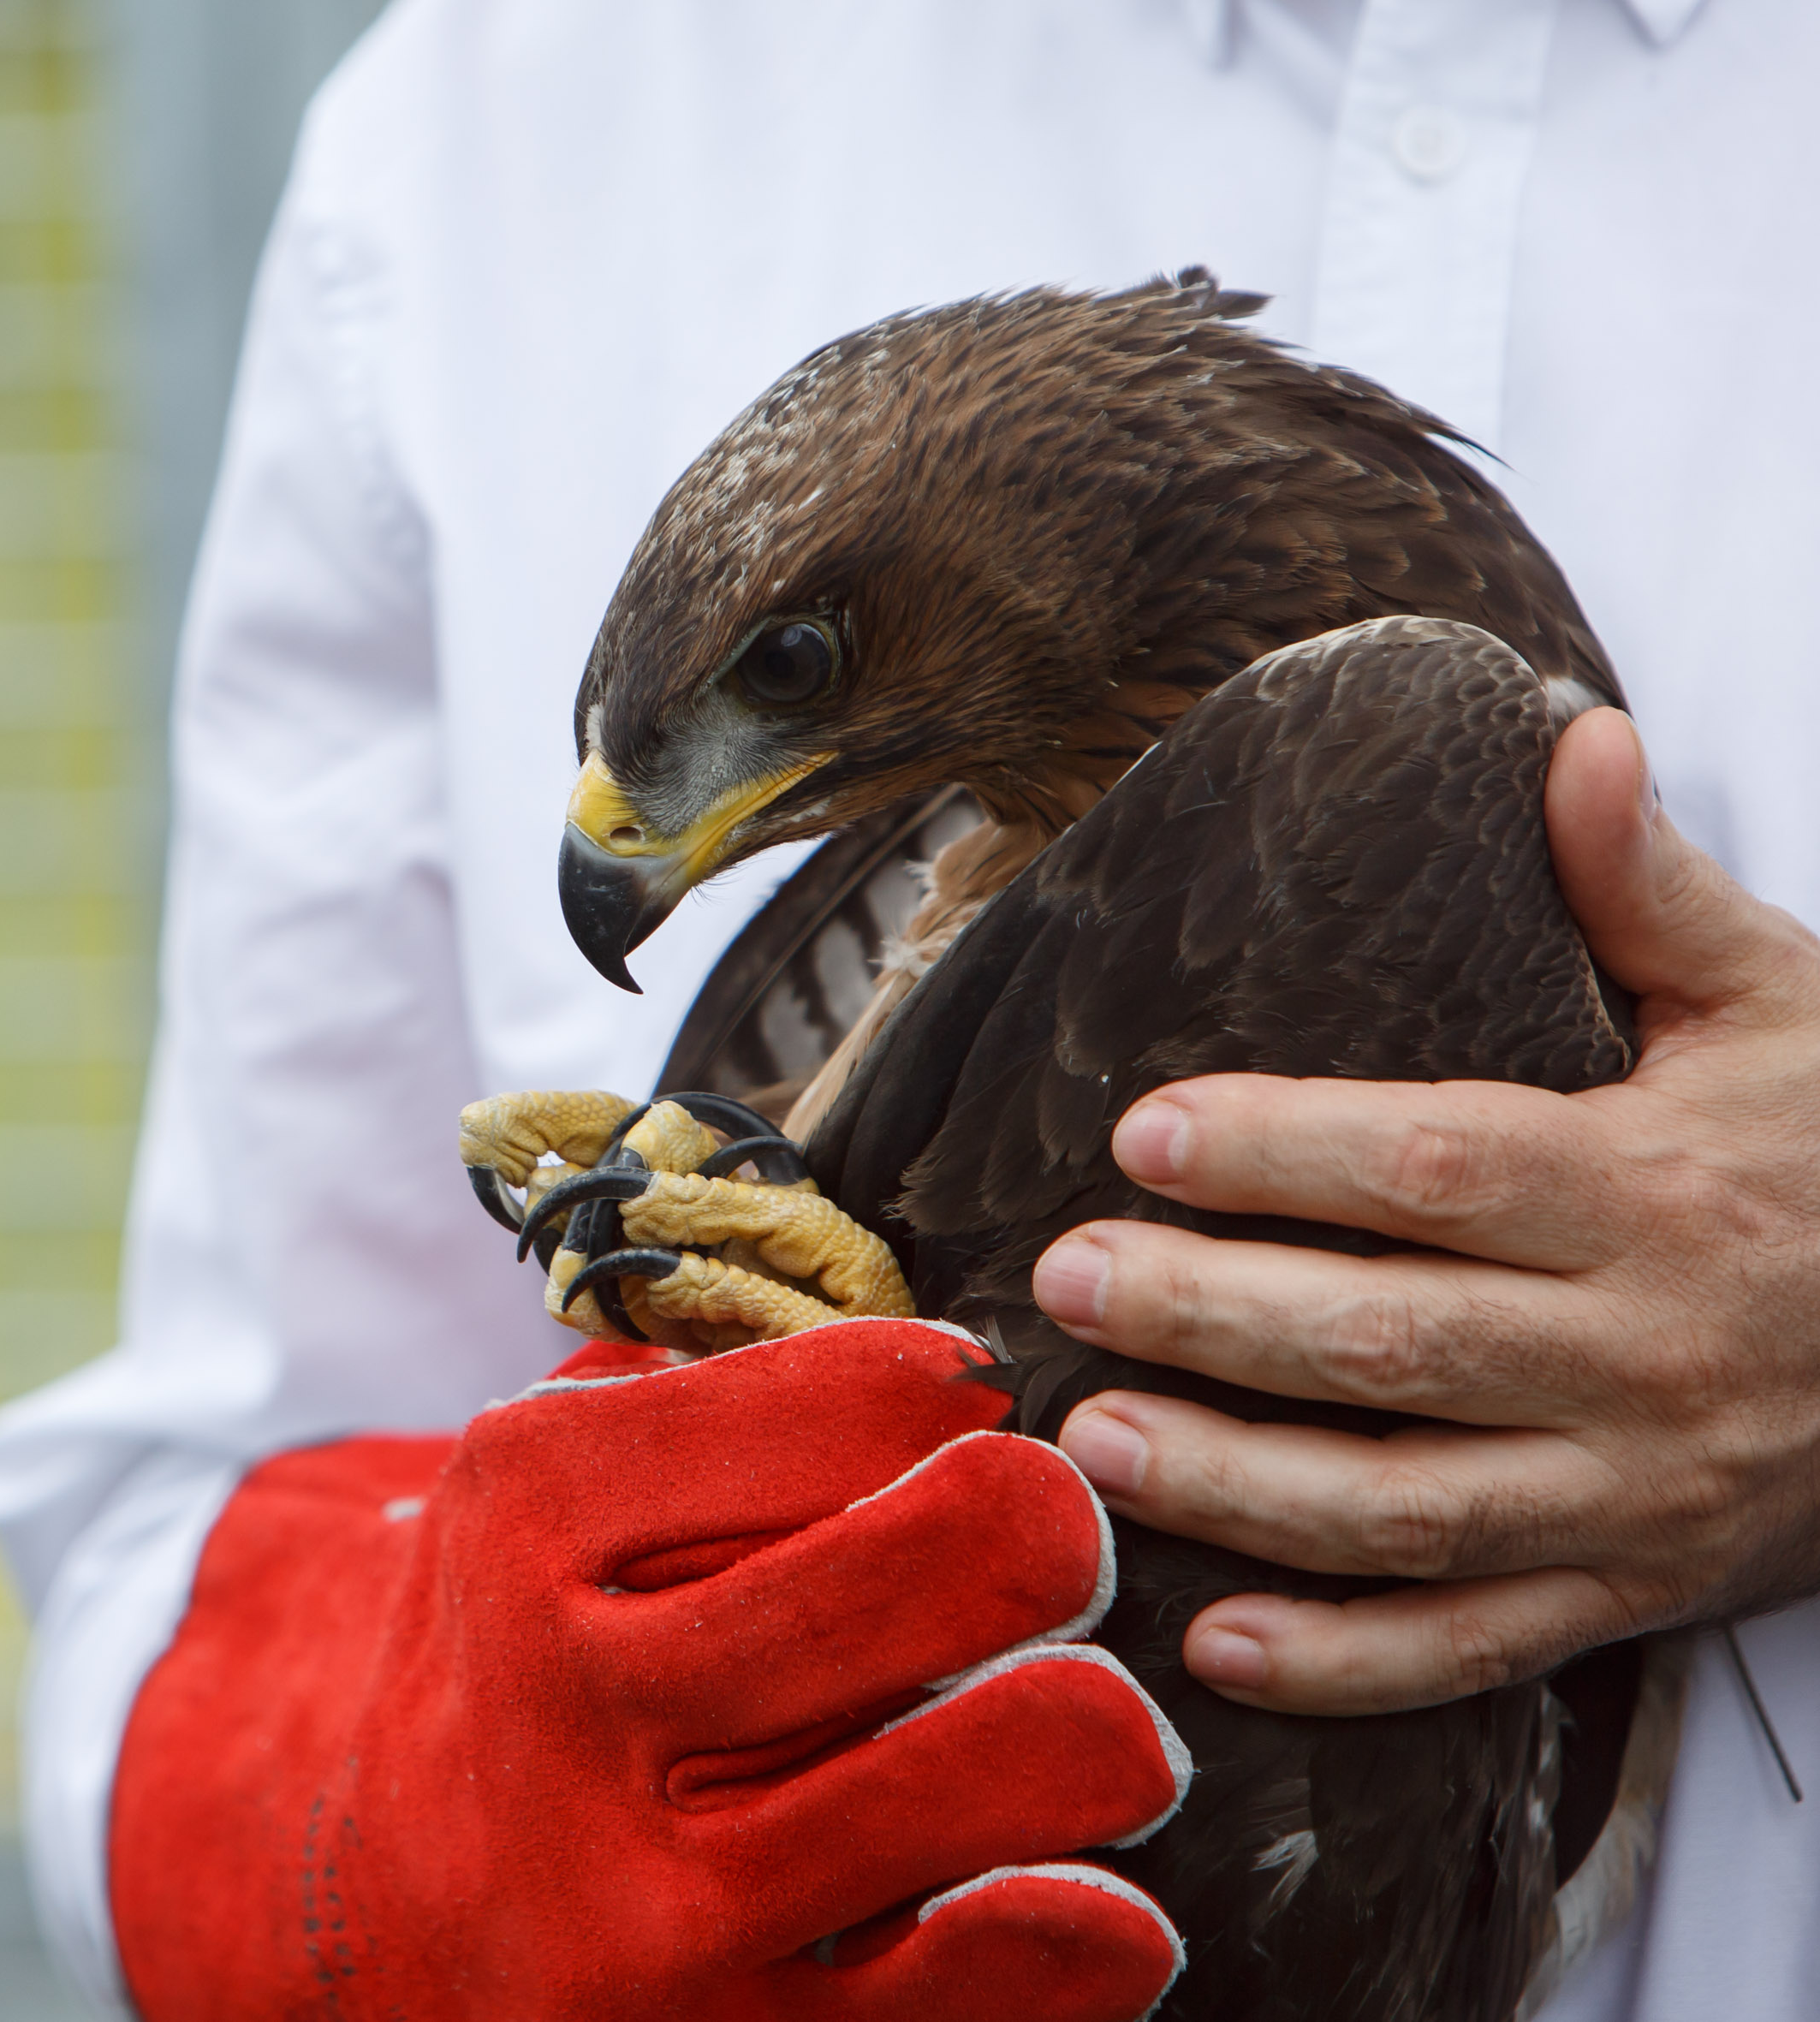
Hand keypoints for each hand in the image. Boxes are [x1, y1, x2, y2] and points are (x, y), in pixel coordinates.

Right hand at [111, 1320, 1189, 2020]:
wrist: (354, 1920)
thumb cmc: (507, 1667)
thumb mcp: (537, 1497)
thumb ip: (701, 1404)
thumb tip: (945, 1370)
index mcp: (522, 1515)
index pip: (860, 1397)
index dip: (951, 1394)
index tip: (951, 1415)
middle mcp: (568, 1702)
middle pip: (957, 1555)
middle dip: (1047, 1532)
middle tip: (1040, 1552)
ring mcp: (645, 1905)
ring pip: (1016, 1763)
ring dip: (1095, 1732)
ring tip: (1071, 1728)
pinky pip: (1013, 1973)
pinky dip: (1094, 1924)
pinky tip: (1060, 1889)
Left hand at [1036, 707, 1819, 1714]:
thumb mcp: (1781, 1005)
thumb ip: (1648, 889)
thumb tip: (1566, 738)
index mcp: (1658, 1191)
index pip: (1438, 1169)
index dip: (1282, 1153)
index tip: (1146, 1130)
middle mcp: (1643, 1353)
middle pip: (1392, 1343)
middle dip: (1212, 1316)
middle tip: (1069, 1277)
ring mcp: (1637, 1493)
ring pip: (1411, 1510)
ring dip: (1241, 1487)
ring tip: (1098, 1439)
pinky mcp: (1635, 1593)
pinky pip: (1478, 1648)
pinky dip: (1347, 1661)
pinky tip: (1216, 1639)